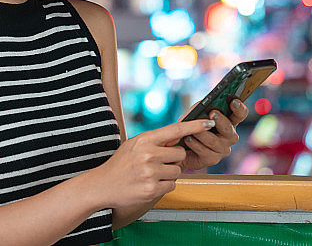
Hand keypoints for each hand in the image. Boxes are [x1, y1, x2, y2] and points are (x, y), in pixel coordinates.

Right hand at [92, 119, 214, 207]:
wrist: (102, 185)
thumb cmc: (121, 163)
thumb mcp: (135, 144)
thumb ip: (156, 140)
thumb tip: (180, 137)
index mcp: (145, 139)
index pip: (176, 129)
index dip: (195, 126)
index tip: (209, 122)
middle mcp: (148, 155)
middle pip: (180, 153)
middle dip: (173, 158)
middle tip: (158, 162)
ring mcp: (150, 173)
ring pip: (178, 170)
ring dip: (169, 173)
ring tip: (151, 174)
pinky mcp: (152, 190)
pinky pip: (172, 185)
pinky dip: (165, 185)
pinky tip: (150, 184)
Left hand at [178, 99, 248, 170]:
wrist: (178, 147)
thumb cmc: (189, 126)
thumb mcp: (194, 113)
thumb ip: (202, 107)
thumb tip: (207, 104)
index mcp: (229, 121)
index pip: (240, 114)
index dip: (239, 108)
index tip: (234, 102)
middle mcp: (230, 136)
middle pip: (229, 128)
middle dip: (221, 120)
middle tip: (212, 113)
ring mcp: (223, 149)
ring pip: (214, 141)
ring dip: (202, 134)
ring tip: (191, 129)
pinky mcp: (213, 159)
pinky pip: (205, 151)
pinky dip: (195, 144)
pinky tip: (188, 139)